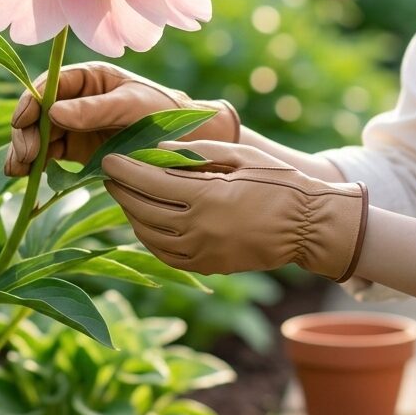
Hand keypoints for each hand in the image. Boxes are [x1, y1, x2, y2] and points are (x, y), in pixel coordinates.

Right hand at [4, 62, 238, 176]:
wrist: (184, 144)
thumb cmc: (163, 113)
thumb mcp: (132, 105)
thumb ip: (95, 109)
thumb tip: (53, 112)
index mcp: (89, 78)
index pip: (51, 85)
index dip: (32, 101)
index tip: (22, 120)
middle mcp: (76, 100)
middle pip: (38, 112)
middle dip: (26, 131)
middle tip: (25, 154)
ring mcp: (74, 126)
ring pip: (38, 134)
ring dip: (24, 149)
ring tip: (17, 169)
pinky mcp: (76, 150)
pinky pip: (48, 155)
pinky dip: (33, 164)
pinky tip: (22, 174)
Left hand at [102, 140, 367, 280]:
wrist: (307, 226)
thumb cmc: (277, 182)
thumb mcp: (240, 154)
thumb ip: (198, 151)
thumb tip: (159, 148)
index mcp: (206, 196)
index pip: (150, 182)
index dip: (124, 169)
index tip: (108, 158)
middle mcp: (199, 228)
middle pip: (143, 209)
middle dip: (121, 190)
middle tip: (109, 174)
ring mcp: (203, 252)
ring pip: (149, 235)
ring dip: (130, 214)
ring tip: (124, 195)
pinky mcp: (208, 266)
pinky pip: (166, 255)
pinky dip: (149, 238)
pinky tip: (145, 222)